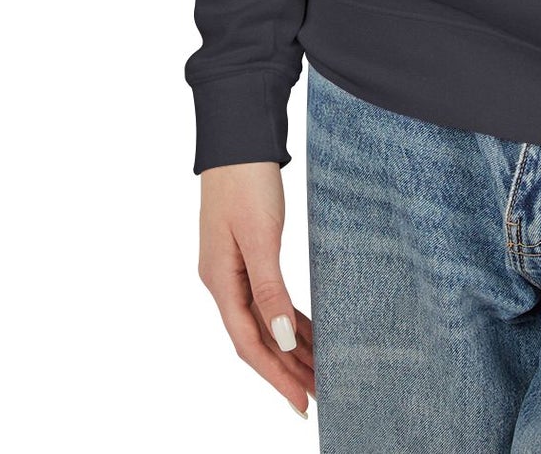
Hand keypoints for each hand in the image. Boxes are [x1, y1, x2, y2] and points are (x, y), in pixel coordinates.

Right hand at [198, 161, 314, 418]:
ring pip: (264, 321)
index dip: (276, 376)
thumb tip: (280, 340)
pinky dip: (287, 319)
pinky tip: (306, 332)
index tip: (302, 403)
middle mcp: (223, 281)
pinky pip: (267, 299)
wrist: (238, 137)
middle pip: (257, 338)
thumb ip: (269, 290)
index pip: (249, 344)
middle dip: (287, 370)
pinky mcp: (248, 253)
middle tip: (320, 395)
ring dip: (289, 348)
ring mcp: (234, 268)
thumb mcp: (260, 236)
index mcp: (220, 281)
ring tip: (319, 372)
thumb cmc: (246, 181)